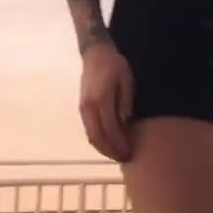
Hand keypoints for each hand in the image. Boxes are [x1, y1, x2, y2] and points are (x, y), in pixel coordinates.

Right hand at [79, 42, 134, 162]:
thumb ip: (125, 102)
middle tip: (125, 158)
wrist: (95, 54)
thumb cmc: (115, 66)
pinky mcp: (82, 109)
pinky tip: (108, 144)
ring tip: (118, 154)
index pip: (110, 129)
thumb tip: (126, 123)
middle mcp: (89, 107)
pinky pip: (89, 130)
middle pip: (98, 137)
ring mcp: (83, 109)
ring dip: (103, 148)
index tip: (130, 152)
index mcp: (101, 100)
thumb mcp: (127, 80)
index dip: (119, 144)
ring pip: (91, 136)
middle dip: (111, 151)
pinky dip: (98, 141)